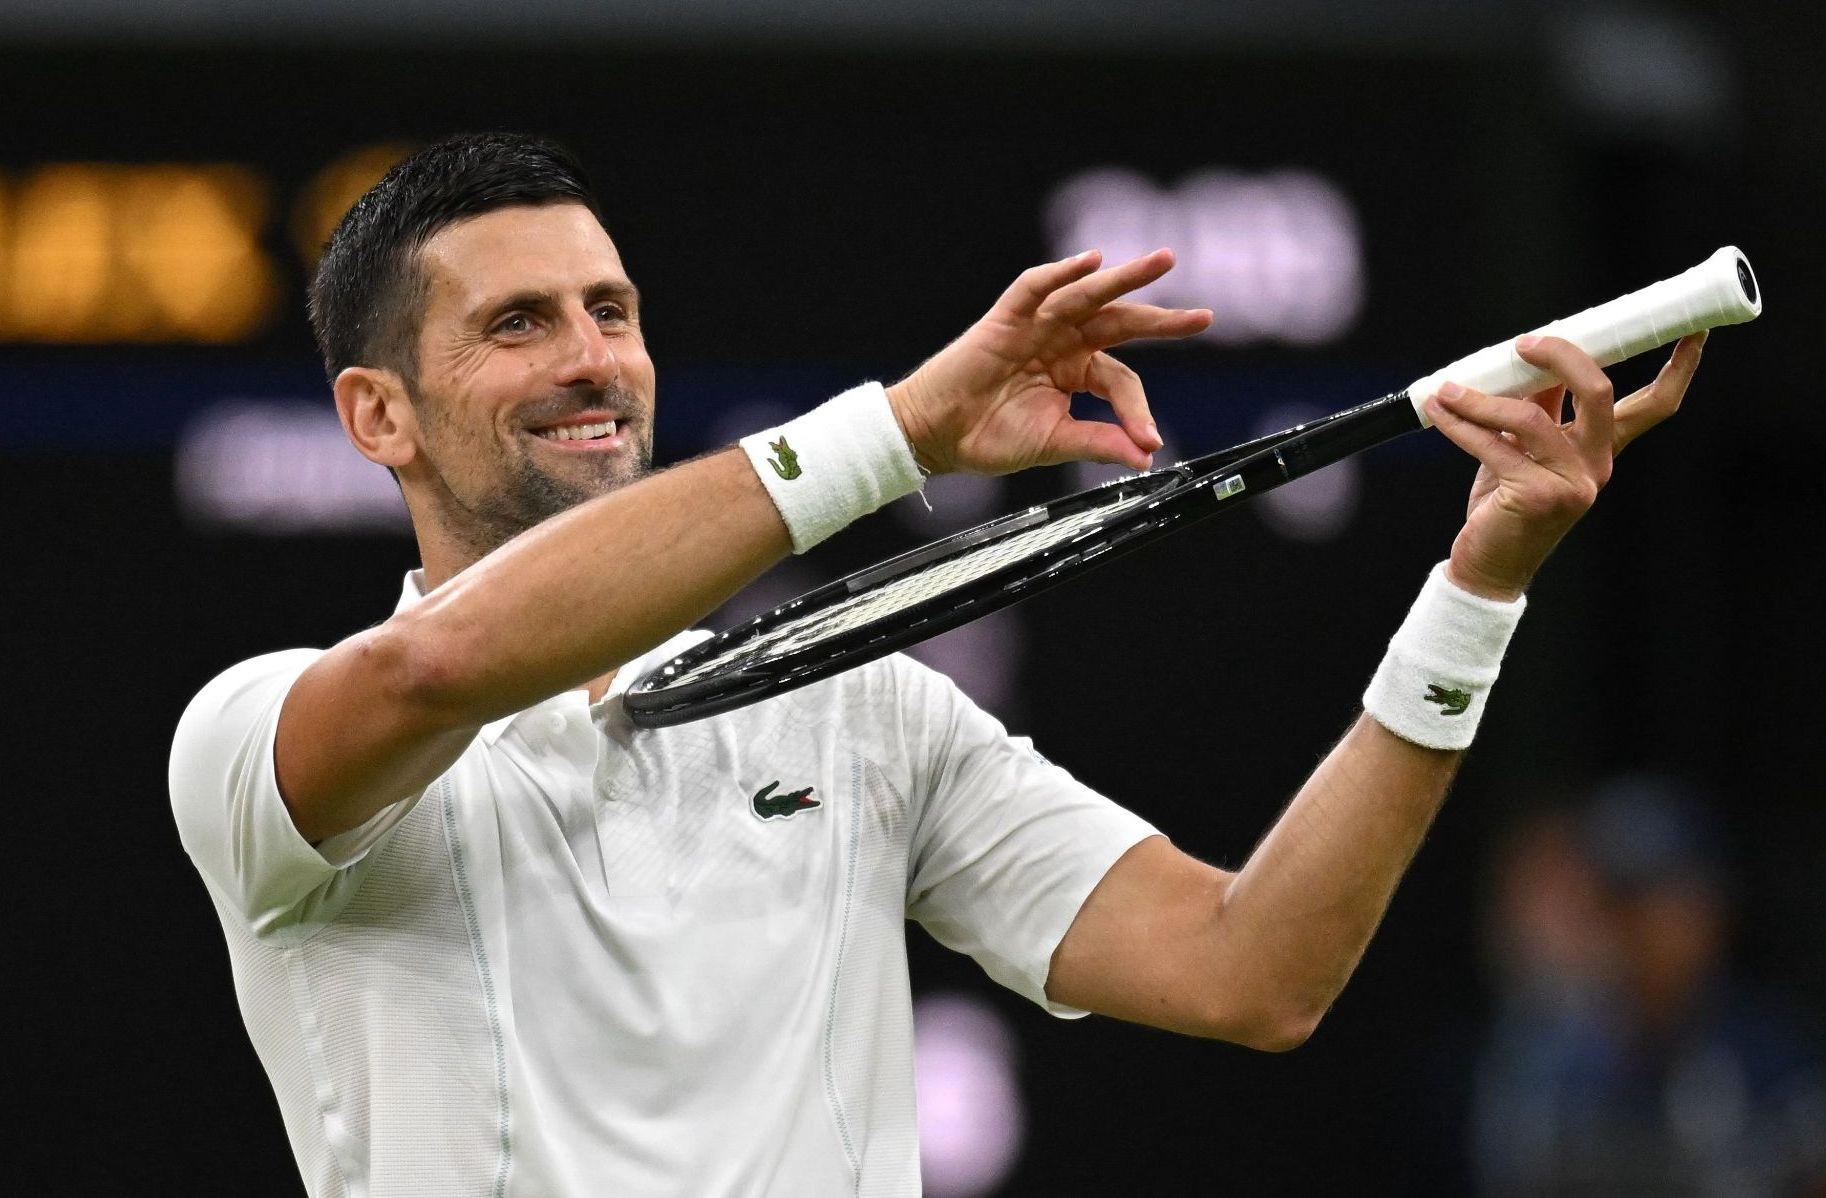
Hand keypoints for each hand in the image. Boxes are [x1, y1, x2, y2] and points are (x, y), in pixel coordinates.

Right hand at [886, 249, 1212, 474]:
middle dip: (1161, 320)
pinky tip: (1091, 261)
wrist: (937, 436)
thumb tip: (1146, 457)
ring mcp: (1036, 327)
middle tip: (1203, 317)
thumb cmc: (989, 438)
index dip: (1138, 408)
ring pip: (1087, 295)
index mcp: (1076, 373)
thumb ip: (1099, 443)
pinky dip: (1062, 272)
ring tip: (1161, 262)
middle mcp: (1062, 343)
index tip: (1150, 439)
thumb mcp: (1054, 442)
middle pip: (1119, 322)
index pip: (1121, 379)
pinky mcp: (1006, 318)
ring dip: (1124, 278)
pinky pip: (1037, 287)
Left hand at [1426, 331, 1706, 600]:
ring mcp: (1571, 483)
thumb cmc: (1506, 504)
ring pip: (1530, 418)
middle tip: (1525, 343)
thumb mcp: (1525, 450)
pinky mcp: (1536, 497)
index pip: (1654, 404)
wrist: (1489, 565)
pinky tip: (1440, 410)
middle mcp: (1596, 465)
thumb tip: (1533, 361)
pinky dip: (1461, 425)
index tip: (1694, 330)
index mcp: (1603, 449)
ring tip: (1449, 390)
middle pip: (1600, 393)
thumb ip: (1538, 408)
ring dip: (1482, 399)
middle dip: (1564, 356)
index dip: (1679, 368)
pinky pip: (1493, 446)